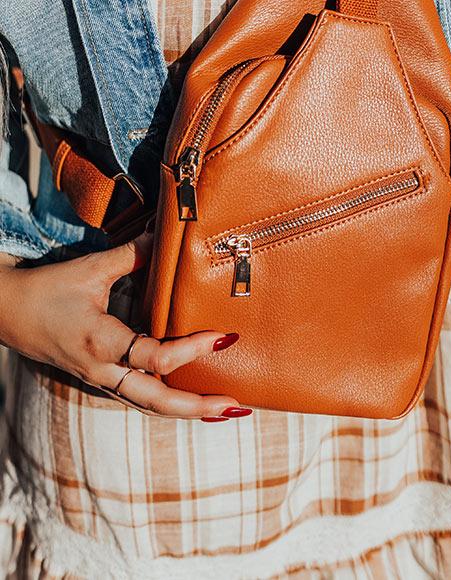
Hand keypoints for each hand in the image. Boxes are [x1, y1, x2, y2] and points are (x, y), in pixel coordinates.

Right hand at [0, 234, 249, 420]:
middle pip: (156, 401)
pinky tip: (191, 400)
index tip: (223, 337)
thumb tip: (168, 233)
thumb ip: (133, 255)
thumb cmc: (49, 290)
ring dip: (186, 411)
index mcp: (101, 341)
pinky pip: (139, 398)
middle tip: (235, 406)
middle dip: (196, 407)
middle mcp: (103, 369)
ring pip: (148, 406)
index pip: (155, 357)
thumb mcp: (90, 269)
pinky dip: (168, 403)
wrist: (8, 314)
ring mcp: (101, 380)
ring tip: (224, 411)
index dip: (191, 350)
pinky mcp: (101, 380)